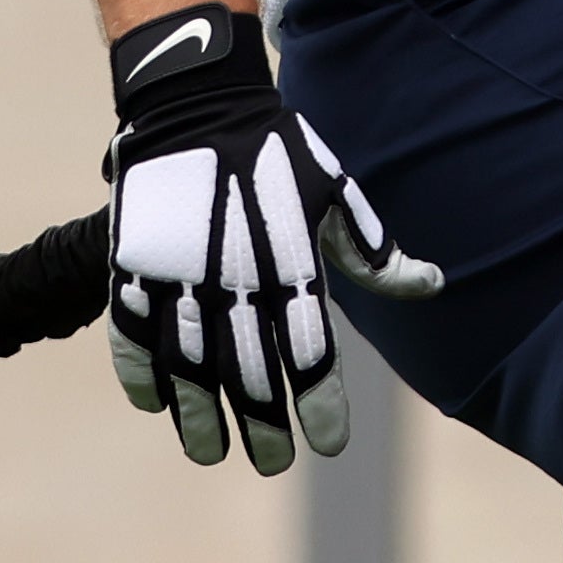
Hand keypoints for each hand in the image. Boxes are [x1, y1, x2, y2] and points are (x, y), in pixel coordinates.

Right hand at [98, 6, 436, 473]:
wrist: (194, 101)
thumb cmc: (275, 149)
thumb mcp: (334, 190)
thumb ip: (374, 250)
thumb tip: (432, 285)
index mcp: (288, 266)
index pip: (309, 356)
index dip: (320, 407)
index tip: (327, 444)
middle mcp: (233, 281)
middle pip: (249, 377)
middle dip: (262, 428)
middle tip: (273, 461)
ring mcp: (175, 276)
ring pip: (187, 371)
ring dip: (199, 419)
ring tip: (211, 453)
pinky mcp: (131, 266)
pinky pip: (131, 336)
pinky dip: (141, 375)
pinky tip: (155, 404)